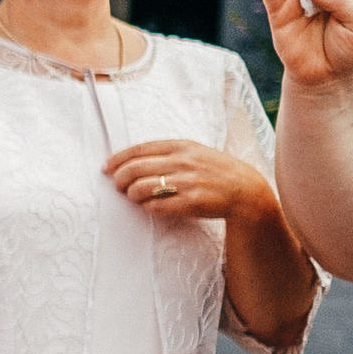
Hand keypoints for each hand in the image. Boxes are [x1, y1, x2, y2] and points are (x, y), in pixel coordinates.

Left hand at [106, 137, 280, 225]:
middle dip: (119, 179)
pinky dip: (147, 207)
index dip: (118, 159)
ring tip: (134, 197)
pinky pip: (155, 206)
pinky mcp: (190, 202)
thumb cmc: (216, 171)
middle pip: (134, 169)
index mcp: (181, 146)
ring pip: (140, 188)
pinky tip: (150, 206)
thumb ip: (168, 153)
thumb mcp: (195, 152)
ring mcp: (187, 182)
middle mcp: (183, 162)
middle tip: (117, 186)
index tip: (106, 167)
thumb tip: (132, 159)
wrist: (246, 192)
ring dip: (131, 194)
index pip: (139, 149)